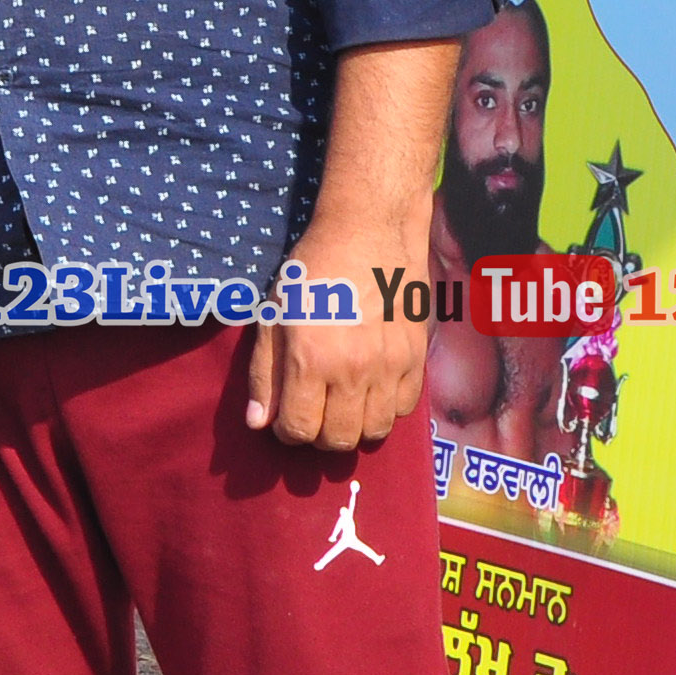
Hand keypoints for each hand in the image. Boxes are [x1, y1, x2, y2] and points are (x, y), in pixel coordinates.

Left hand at [242, 219, 429, 451]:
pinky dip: (385, 410)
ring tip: (340, 405)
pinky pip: (404, 409)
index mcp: (311, 359)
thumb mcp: (273, 316)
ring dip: (353, 427)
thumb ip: (265, 373)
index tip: (284, 419)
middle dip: (318, 436)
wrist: (370, 234)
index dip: (287, 432)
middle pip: (339, 440)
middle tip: (312, 414)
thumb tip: (258, 422)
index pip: (299, 429)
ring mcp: (391, 367)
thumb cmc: (312, 271)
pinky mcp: (417, 359)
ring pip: (375, 431)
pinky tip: (369, 390)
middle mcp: (354, 370)